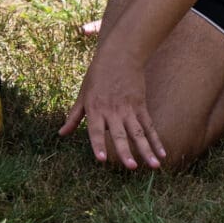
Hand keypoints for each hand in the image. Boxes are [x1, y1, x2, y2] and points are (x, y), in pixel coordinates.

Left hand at [61, 42, 166, 170]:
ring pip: (138, 133)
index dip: (98, 145)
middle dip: (125, 151)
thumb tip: (61, 134)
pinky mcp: (141, 106)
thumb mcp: (83, 94)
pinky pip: (149, 126)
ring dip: (147, 150)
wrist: (120, 55)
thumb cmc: (97, 75)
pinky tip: (162, 153)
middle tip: (131, 167)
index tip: (101, 160)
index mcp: (95, 109)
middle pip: (119, 134)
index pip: (96, 130)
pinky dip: (156, 140)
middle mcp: (112, 111)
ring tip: (154, 165)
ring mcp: (128, 109)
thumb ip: (74, 116)